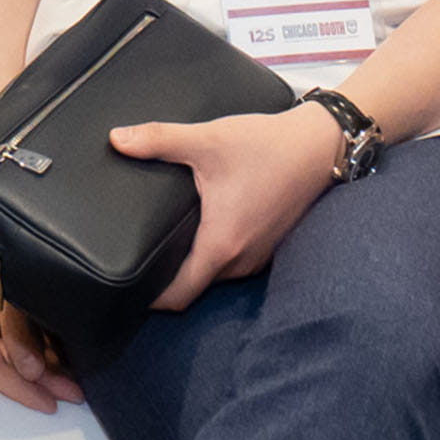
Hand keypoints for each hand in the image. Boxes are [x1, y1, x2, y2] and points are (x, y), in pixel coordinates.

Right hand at [0, 259, 86, 412]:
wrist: (12, 204)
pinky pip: (33, 337)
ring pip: (22, 354)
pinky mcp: (18, 310)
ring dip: (49, 367)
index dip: (17, 388)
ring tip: (78, 379)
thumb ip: (16, 328)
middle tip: (72, 391)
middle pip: (6, 364)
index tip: (46, 401)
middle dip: (40, 381)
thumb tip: (30, 371)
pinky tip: (74, 357)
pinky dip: (52, 348)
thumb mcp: (6, 283)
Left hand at [105, 107, 339, 310]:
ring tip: (168, 246)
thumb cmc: (268, 146)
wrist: (321, 143)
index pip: (179, 295)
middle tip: (138, 262)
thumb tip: (118, 139)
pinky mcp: (270, 244)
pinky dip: (217, 254)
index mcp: (222, 245)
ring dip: (194, 267)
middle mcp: (242, 260)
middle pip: (195, 287)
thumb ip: (159, 140)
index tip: (127, 291)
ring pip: (216, 275)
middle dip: (168, 281)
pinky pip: (235, 262)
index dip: (150, 299)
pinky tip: (204, 230)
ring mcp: (259, 255)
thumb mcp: (208, 140)